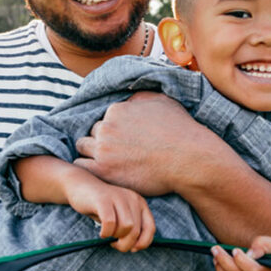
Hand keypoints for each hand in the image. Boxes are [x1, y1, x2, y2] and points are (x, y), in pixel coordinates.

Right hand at [66, 181, 154, 252]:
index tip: (132, 249)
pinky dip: (106, 232)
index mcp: (139, 203)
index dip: (143, 242)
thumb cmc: (102, 207)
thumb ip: (131, 229)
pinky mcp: (103, 200)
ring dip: (116, 237)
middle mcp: (132, 198)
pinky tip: (102, 233)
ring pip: (126, 227)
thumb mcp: (120, 216)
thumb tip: (135, 247)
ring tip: (108, 236)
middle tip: (115, 244)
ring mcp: (118, 197)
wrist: (80, 186)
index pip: (151, 227)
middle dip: (126, 244)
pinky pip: (110, 222)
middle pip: (136, 230)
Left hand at [74, 91, 221, 196]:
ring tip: (108, 163)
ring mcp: (102, 149)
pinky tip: (102, 172)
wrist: (189, 159)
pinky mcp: (103, 170)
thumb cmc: (180, 131)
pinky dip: (89, 169)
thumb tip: (127, 101)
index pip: (104, 119)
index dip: (114, 130)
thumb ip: (139, 99)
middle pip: (92, 133)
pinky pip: (82, 167)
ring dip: (92, 154)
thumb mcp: (162, 101)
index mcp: (116, 110)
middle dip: (102, 141)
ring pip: (83, 148)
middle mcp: (106, 127)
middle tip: (117, 153)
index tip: (124, 140)